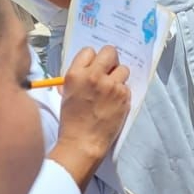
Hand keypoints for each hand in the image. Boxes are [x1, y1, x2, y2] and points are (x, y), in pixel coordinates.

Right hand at [49, 46, 132, 190]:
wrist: (83, 143)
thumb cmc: (71, 121)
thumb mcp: (67, 94)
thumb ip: (78, 77)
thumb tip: (90, 67)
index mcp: (76, 74)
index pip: (89, 51)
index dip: (92, 58)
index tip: (94, 65)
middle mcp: (94, 76)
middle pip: (110, 52)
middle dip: (110, 59)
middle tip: (108, 69)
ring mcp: (111, 86)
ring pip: (123, 68)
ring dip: (118, 76)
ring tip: (111, 89)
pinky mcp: (124, 96)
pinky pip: (127, 86)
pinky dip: (122, 92)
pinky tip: (114, 102)